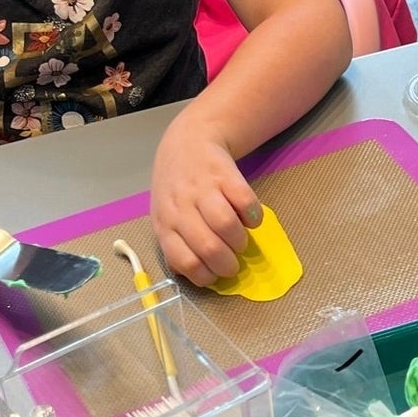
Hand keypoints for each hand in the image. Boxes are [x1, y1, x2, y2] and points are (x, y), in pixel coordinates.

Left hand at [150, 116, 261, 285]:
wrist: (188, 141)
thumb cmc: (176, 187)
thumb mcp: (165, 215)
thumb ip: (175, 243)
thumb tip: (196, 273)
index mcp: (164, 224)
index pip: (185, 261)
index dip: (206, 275)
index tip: (216, 275)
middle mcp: (181, 207)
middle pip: (208, 246)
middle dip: (228, 264)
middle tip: (234, 264)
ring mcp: (203, 188)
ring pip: (226, 224)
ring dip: (240, 241)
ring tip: (241, 241)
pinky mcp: (225, 173)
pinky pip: (245, 201)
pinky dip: (253, 216)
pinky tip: (250, 217)